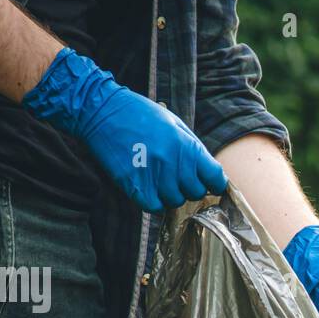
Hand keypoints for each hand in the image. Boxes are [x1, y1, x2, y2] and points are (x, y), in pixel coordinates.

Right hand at [23, 48, 226, 211]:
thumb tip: (209, 173)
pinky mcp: (134, 184)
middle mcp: (173, 162)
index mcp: (187, 145)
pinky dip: (153, 201)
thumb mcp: (175, 124)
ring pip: (175, 201)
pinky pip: (154, 206)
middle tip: (177, 178)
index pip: (215, 178)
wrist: (103, 111)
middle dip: (190, 188)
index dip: (215, 183)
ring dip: (170, 194)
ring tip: (159, 179)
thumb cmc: (141, 115)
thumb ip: (193, 150)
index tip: (210, 184)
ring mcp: (153, 175)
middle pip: (195, 193)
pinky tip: (148, 188)